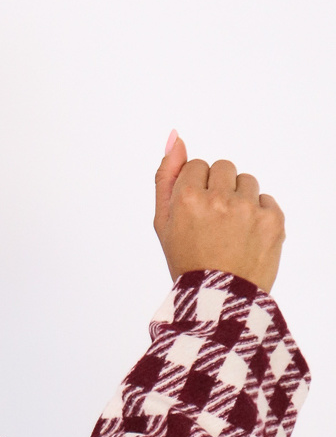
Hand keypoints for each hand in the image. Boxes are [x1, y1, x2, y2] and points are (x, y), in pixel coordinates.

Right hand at [154, 132, 285, 293]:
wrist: (218, 300)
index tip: (195, 213)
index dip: (195, 189)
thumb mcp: (163, 222)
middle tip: (213, 222)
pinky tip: (246, 238)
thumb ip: (166, 175)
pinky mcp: (273, 220)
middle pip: (223, 167)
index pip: (197, 165)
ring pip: (246, 180)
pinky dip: (257, 216)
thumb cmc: (187, 261)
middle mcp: (219, 199)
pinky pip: (266, 200)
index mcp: (187, 199)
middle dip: (218, 189)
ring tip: (230, 231)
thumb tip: (175, 136)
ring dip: (239, 199)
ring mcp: (248, 209)